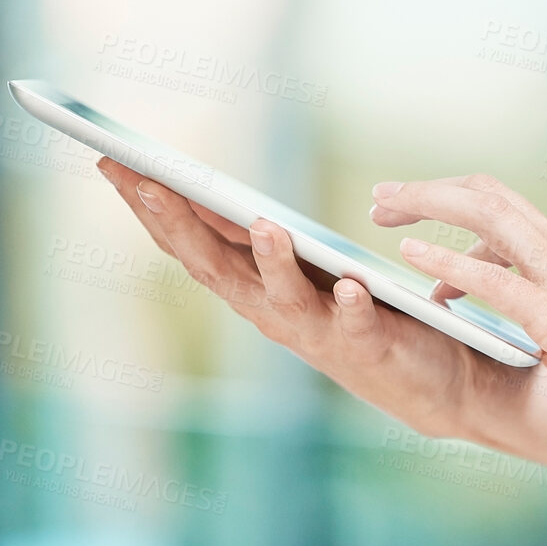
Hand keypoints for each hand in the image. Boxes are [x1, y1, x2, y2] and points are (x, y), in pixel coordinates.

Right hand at [96, 157, 514, 437]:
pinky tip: (348, 285)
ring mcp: (321, 334)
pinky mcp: (373, 347)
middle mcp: (275, 315)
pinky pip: (357, 324)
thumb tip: (207, 194)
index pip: (189, 244)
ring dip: (272, 263)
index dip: (149, 207)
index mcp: (253, 290)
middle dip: (181, 224)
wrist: (436, 386)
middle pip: (217, 267)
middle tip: (148, 179)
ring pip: (283, 299)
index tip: (110, 160)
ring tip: (265, 225)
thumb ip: (258, 243)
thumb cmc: (363, 319)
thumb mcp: (301, 276)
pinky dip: (350, 306)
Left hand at [370, 173, 546, 433]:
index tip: (428, 228)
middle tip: (384, 197)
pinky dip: (445, 262)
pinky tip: (409, 260)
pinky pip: (491, 277)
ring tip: (381, 210)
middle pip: (490, 197)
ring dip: (426, 205)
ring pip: (484, 215)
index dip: (464, 221)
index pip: (516, 223)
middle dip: (432, 192)